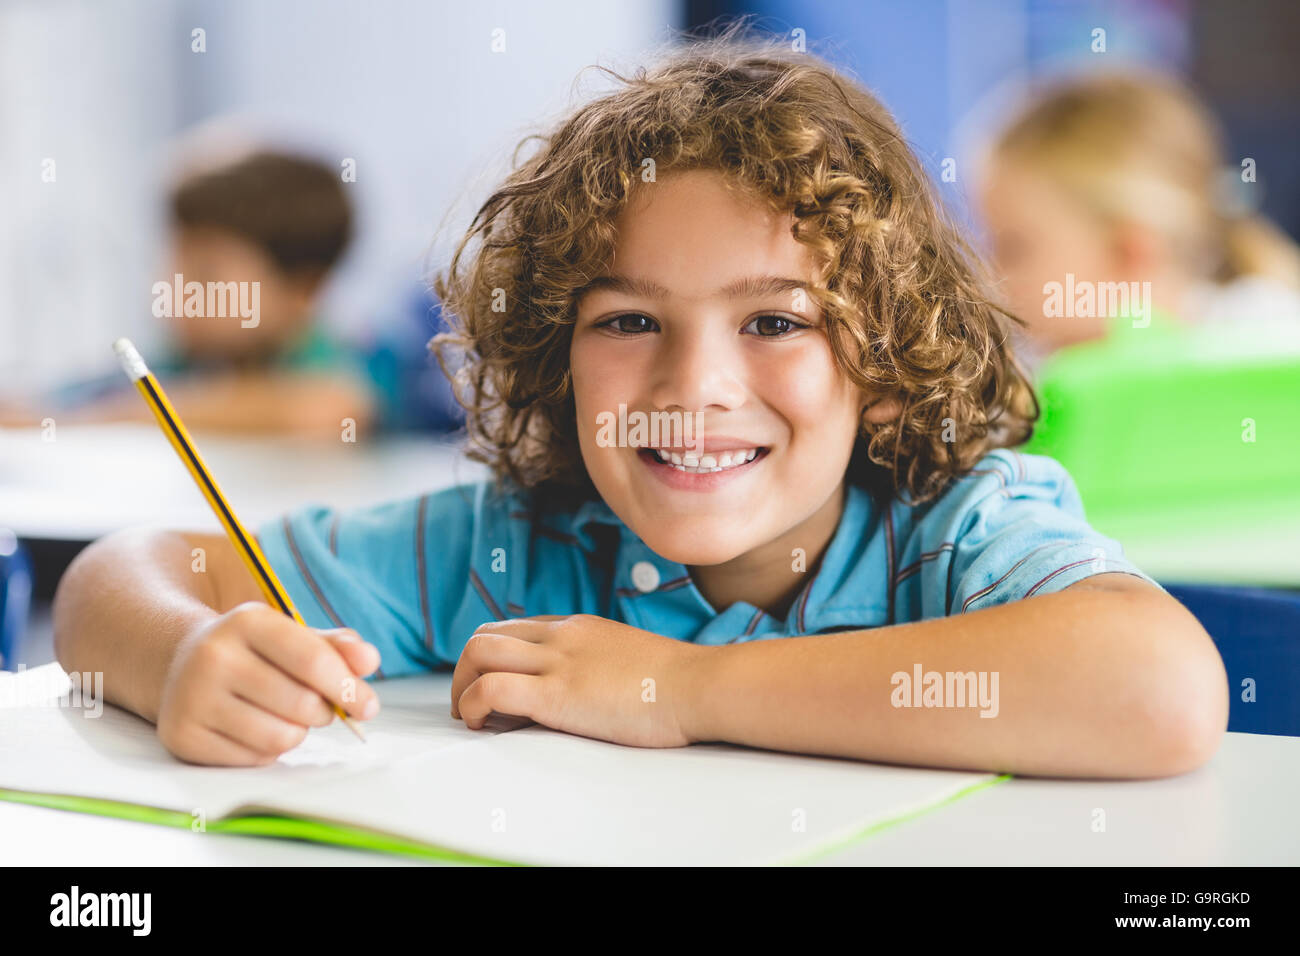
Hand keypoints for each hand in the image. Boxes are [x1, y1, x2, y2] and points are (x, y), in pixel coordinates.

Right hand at [156, 602, 381, 765]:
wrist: (181, 663)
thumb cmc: (254, 651)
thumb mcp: (293, 635)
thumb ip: (337, 646)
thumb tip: (369, 660)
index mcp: (247, 621)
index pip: (312, 660)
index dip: (348, 687)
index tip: (369, 706)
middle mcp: (214, 656)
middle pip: (301, 703)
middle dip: (324, 712)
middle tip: (319, 707)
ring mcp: (193, 697)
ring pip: (280, 737)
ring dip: (298, 733)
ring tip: (285, 715)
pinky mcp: (183, 736)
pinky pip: (253, 759)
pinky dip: (268, 750)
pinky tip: (254, 727)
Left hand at [449, 614, 708, 747]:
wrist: (700, 685)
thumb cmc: (678, 684)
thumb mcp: (630, 661)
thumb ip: (601, 666)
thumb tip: (589, 692)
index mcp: (579, 628)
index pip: (516, 629)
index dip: (497, 661)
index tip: (501, 694)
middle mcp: (561, 636)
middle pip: (485, 634)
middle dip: (466, 671)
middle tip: (473, 708)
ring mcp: (558, 661)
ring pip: (477, 651)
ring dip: (461, 687)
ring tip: (472, 719)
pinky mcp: (557, 693)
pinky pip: (490, 687)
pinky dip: (473, 705)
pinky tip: (483, 725)